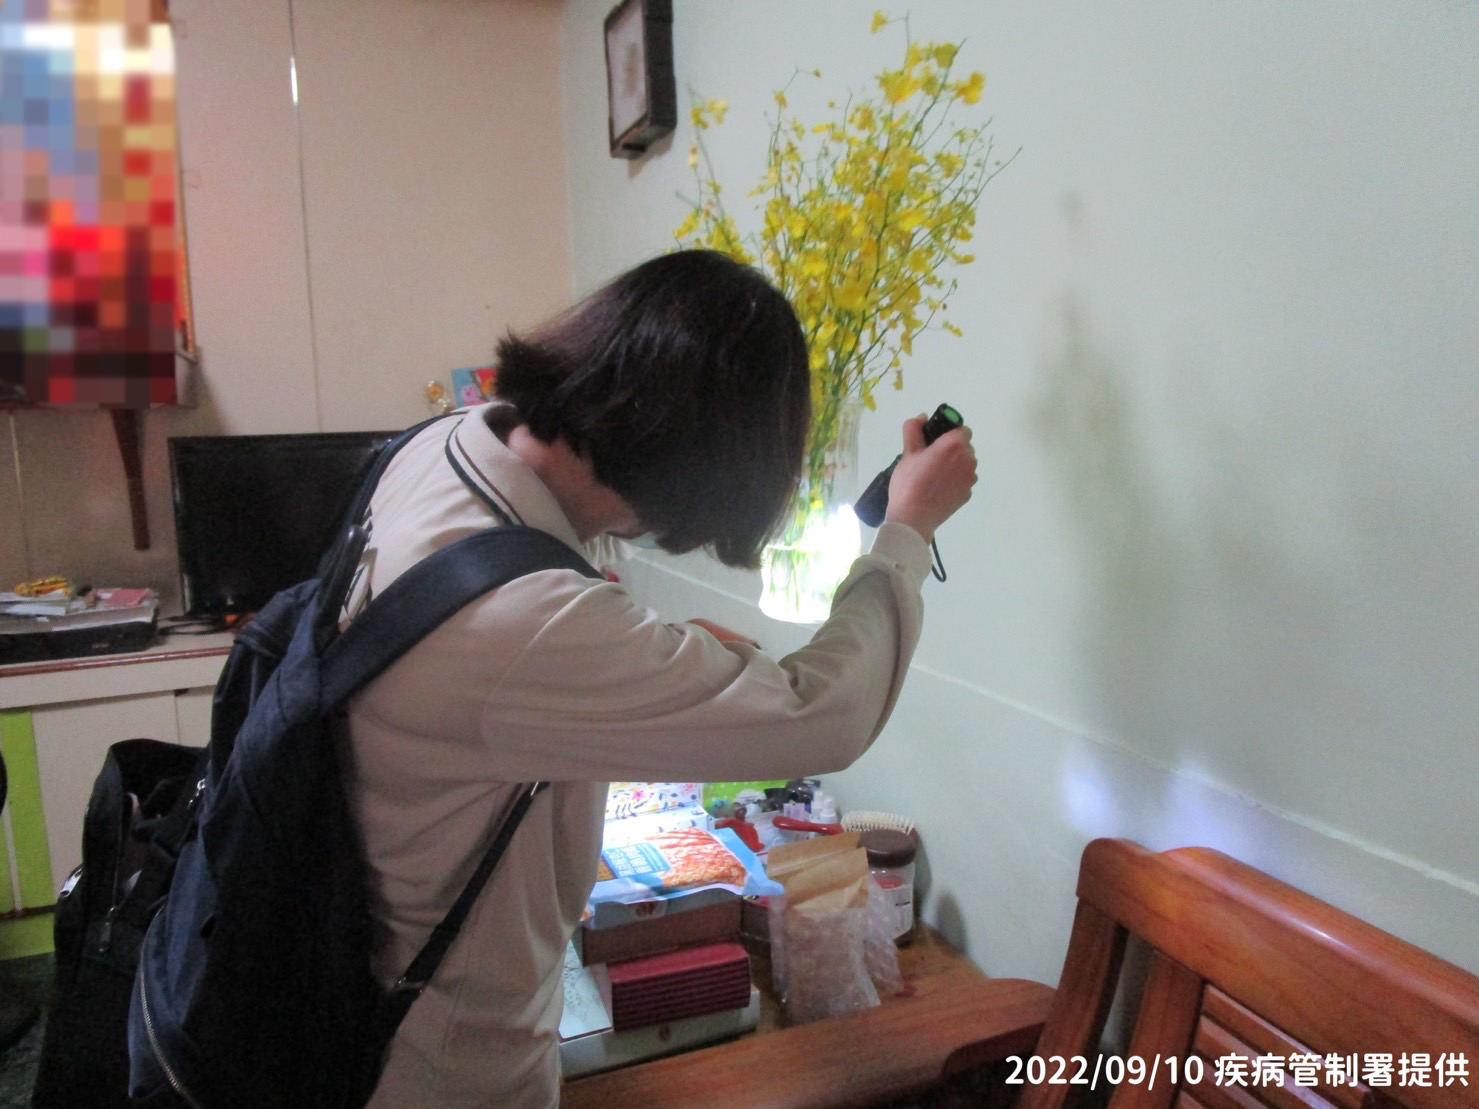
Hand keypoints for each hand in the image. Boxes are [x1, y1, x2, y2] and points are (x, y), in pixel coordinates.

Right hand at [881, 414, 977, 543]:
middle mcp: (968, 459)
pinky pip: (963, 481)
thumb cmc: (909, 482)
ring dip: (955, 465)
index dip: (949, 433)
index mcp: (955, 445)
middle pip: (965, 447)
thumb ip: (914, 429)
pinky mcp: (968, 494)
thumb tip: (922, 417)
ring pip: (965, 464)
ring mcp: (970, 478)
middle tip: (930, 459)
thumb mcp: (908, 452)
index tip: (936, 441)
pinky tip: (938, 489)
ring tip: (934, 476)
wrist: (913, 517)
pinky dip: (955, 481)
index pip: (962, 429)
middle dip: (952, 449)